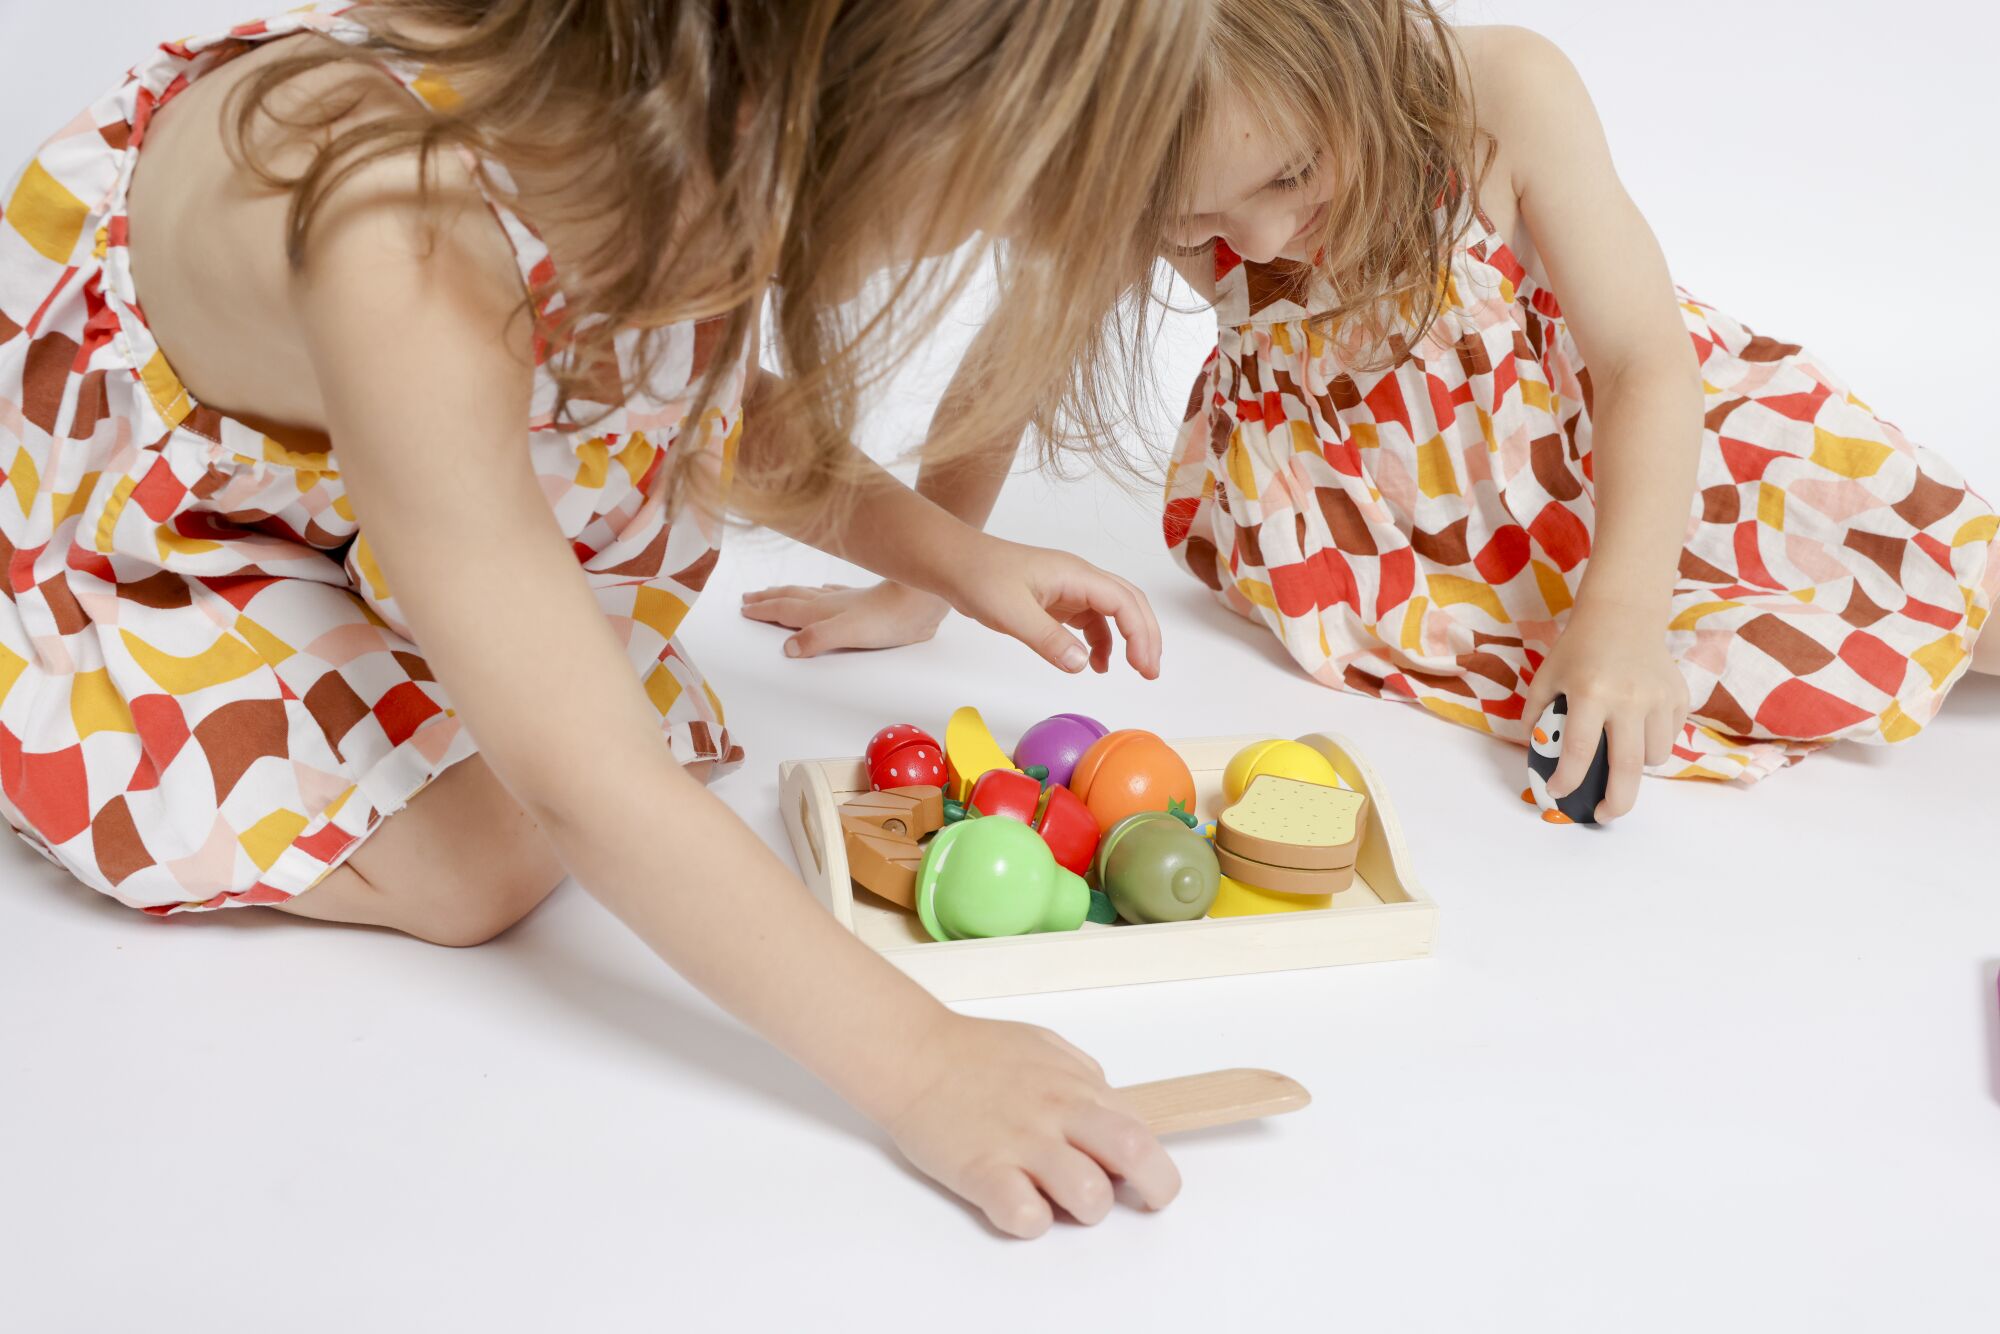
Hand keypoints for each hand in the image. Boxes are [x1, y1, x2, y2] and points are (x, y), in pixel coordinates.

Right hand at [740, 580, 948, 657]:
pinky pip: (837, 594)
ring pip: (811, 594)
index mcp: (822, 612)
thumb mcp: (848, 633)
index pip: (784, 610)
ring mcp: (849, 600)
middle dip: (769, 598)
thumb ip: (817, 639)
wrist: (923, 598)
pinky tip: (826, 588)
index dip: (763, 610)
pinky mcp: (867, 601)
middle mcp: (831, 603)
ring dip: (790, 594)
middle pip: (792, 598)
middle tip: (749, 597)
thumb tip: (789, 648)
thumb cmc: (890, 617)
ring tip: (777, 592)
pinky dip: (824, 591)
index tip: (744, 609)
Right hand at [883, 1014, 1179, 1237]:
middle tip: (1143, 1200)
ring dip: (1087, 1209)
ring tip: (1062, 1201)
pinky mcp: (983, 1172)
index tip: (1141, 1175)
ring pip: (1090, 1195)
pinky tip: (1018, 1204)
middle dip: (1155, 1185)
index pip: (1142, 1129)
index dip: (1151, 1161)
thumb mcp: (1045, 1046)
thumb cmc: (974, 1051)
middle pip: (1137, 1153)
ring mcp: (1021, 1144)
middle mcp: (1058, 1114)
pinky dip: (1031, 1222)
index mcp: (1077, 1086)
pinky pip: (1026, 1217)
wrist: (912, 1054)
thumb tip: (1110, 1108)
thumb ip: (1083, 1078)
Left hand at [942, 537, 1162, 677]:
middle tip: (1150, 672)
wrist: (954, 563)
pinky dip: (1101, 641)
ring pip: (1113, 611)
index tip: (1142, 666)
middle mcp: (1079, 578)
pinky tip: (1094, 664)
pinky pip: (1090, 620)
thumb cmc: (980, 578)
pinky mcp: (1057, 600)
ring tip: (1134, 669)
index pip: (1124, 602)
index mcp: (1075, 575)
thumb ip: (1048, 639)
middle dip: (1146, 636)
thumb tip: (1082, 665)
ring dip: (1128, 639)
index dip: (1140, 633)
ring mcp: (1069, 588)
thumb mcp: (1012, 613)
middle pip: (1129, 603)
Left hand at [1521, 598, 1688, 820]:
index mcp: (1591, 693)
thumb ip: (1537, 717)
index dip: (1567, 781)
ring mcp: (1659, 698)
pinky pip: (1669, 739)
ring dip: (1635, 767)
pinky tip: (1636, 726)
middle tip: (1604, 815)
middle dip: (1616, 803)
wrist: (1622, 615)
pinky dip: (1653, 744)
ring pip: (1654, 759)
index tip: (1559, 793)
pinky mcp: (1679, 697)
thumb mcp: (1547, 677)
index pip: (1579, 752)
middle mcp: (1629, 698)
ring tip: (1618, 752)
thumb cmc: (1578, 649)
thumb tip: (1539, 757)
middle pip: (1629, 769)